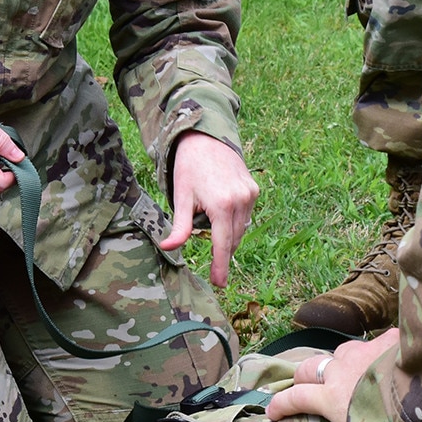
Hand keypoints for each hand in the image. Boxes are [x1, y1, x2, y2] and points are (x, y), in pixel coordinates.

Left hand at [161, 132, 256, 287]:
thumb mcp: (181, 197)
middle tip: (214, 266)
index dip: (220, 266)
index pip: (223, 244)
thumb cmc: (189, 167)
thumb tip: (167, 248)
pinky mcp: (254, 189)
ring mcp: (250, 194)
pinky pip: (246, 216)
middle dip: (223, 252)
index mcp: (222, 205)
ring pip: (241, 229)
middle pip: (233, 239)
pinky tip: (222, 213)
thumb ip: (179, 227)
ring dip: (228, 236)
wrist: (205, 137)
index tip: (219, 283)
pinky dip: (234, 222)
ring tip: (211, 227)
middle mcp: (241, 200)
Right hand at [263, 328, 397, 421]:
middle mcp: (341, 371)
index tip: (270, 413)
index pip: (297, 399)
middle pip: (310, 368)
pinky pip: (376, 342)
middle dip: (304, 377)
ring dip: (342, 362)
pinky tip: (389, 357)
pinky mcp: (387, 342)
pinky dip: (378, 351)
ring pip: (341, 352)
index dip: (281, 405)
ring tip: (352, 371)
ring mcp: (363, 352)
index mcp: (332, 398)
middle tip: (304, 384)